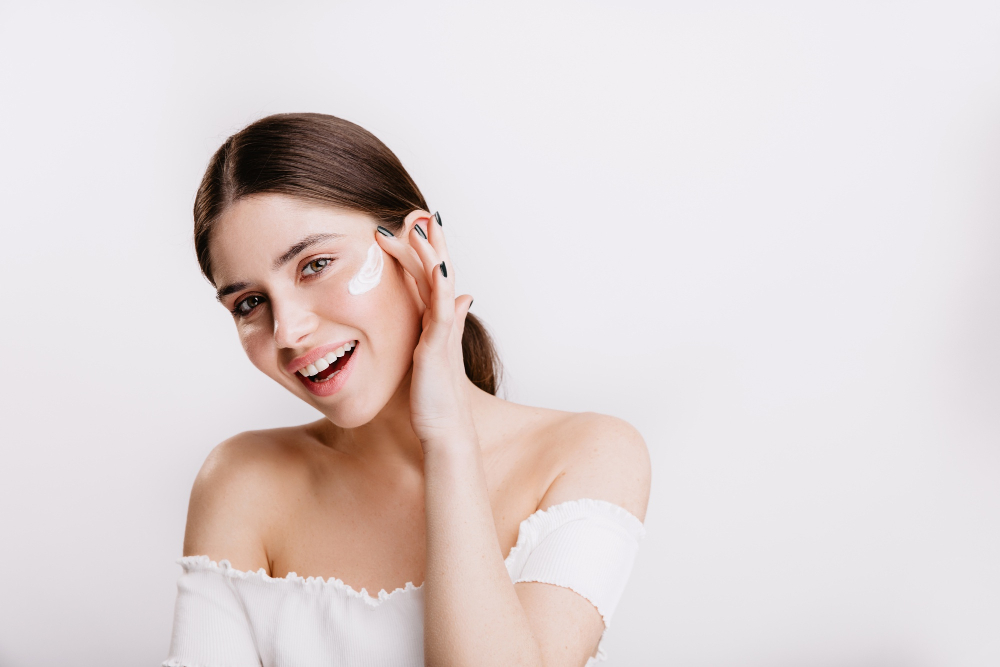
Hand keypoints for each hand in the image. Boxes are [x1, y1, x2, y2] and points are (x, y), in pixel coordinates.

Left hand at [374, 211, 476, 450]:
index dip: (422, 252)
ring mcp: (442, 332)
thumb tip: (462, 299)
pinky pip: (440, 310)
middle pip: (434, 272)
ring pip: (438, 284)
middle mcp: (442, 322)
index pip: (428, 278)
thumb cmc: (434, 399)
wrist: (444, 430)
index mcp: (435, 323)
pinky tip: (435, 266)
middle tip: (417, 213)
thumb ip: (442, 326)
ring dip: (429, 253)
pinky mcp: (439, 347)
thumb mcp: (431, 356)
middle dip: (427, 243)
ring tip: (419, 226)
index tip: (412, 225)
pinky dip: (439, 287)